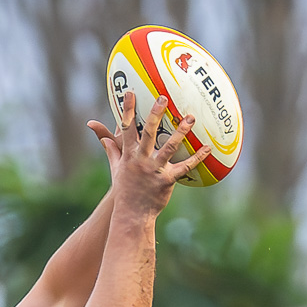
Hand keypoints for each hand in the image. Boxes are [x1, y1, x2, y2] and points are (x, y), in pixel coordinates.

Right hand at [87, 91, 209, 217]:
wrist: (132, 214)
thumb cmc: (125, 190)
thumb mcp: (115, 169)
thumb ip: (111, 149)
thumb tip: (99, 134)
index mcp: (128, 155)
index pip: (126, 128)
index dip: (127, 110)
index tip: (129, 92)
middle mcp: (141, 160)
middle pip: (148, 133)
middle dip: (155, 114)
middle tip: (163, 98)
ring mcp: (154, 170)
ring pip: (169, 147)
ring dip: (180, 132)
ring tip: (190, 117)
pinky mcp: (167, 181)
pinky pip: (184, 167)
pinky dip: (197, 158)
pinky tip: (207, 148)